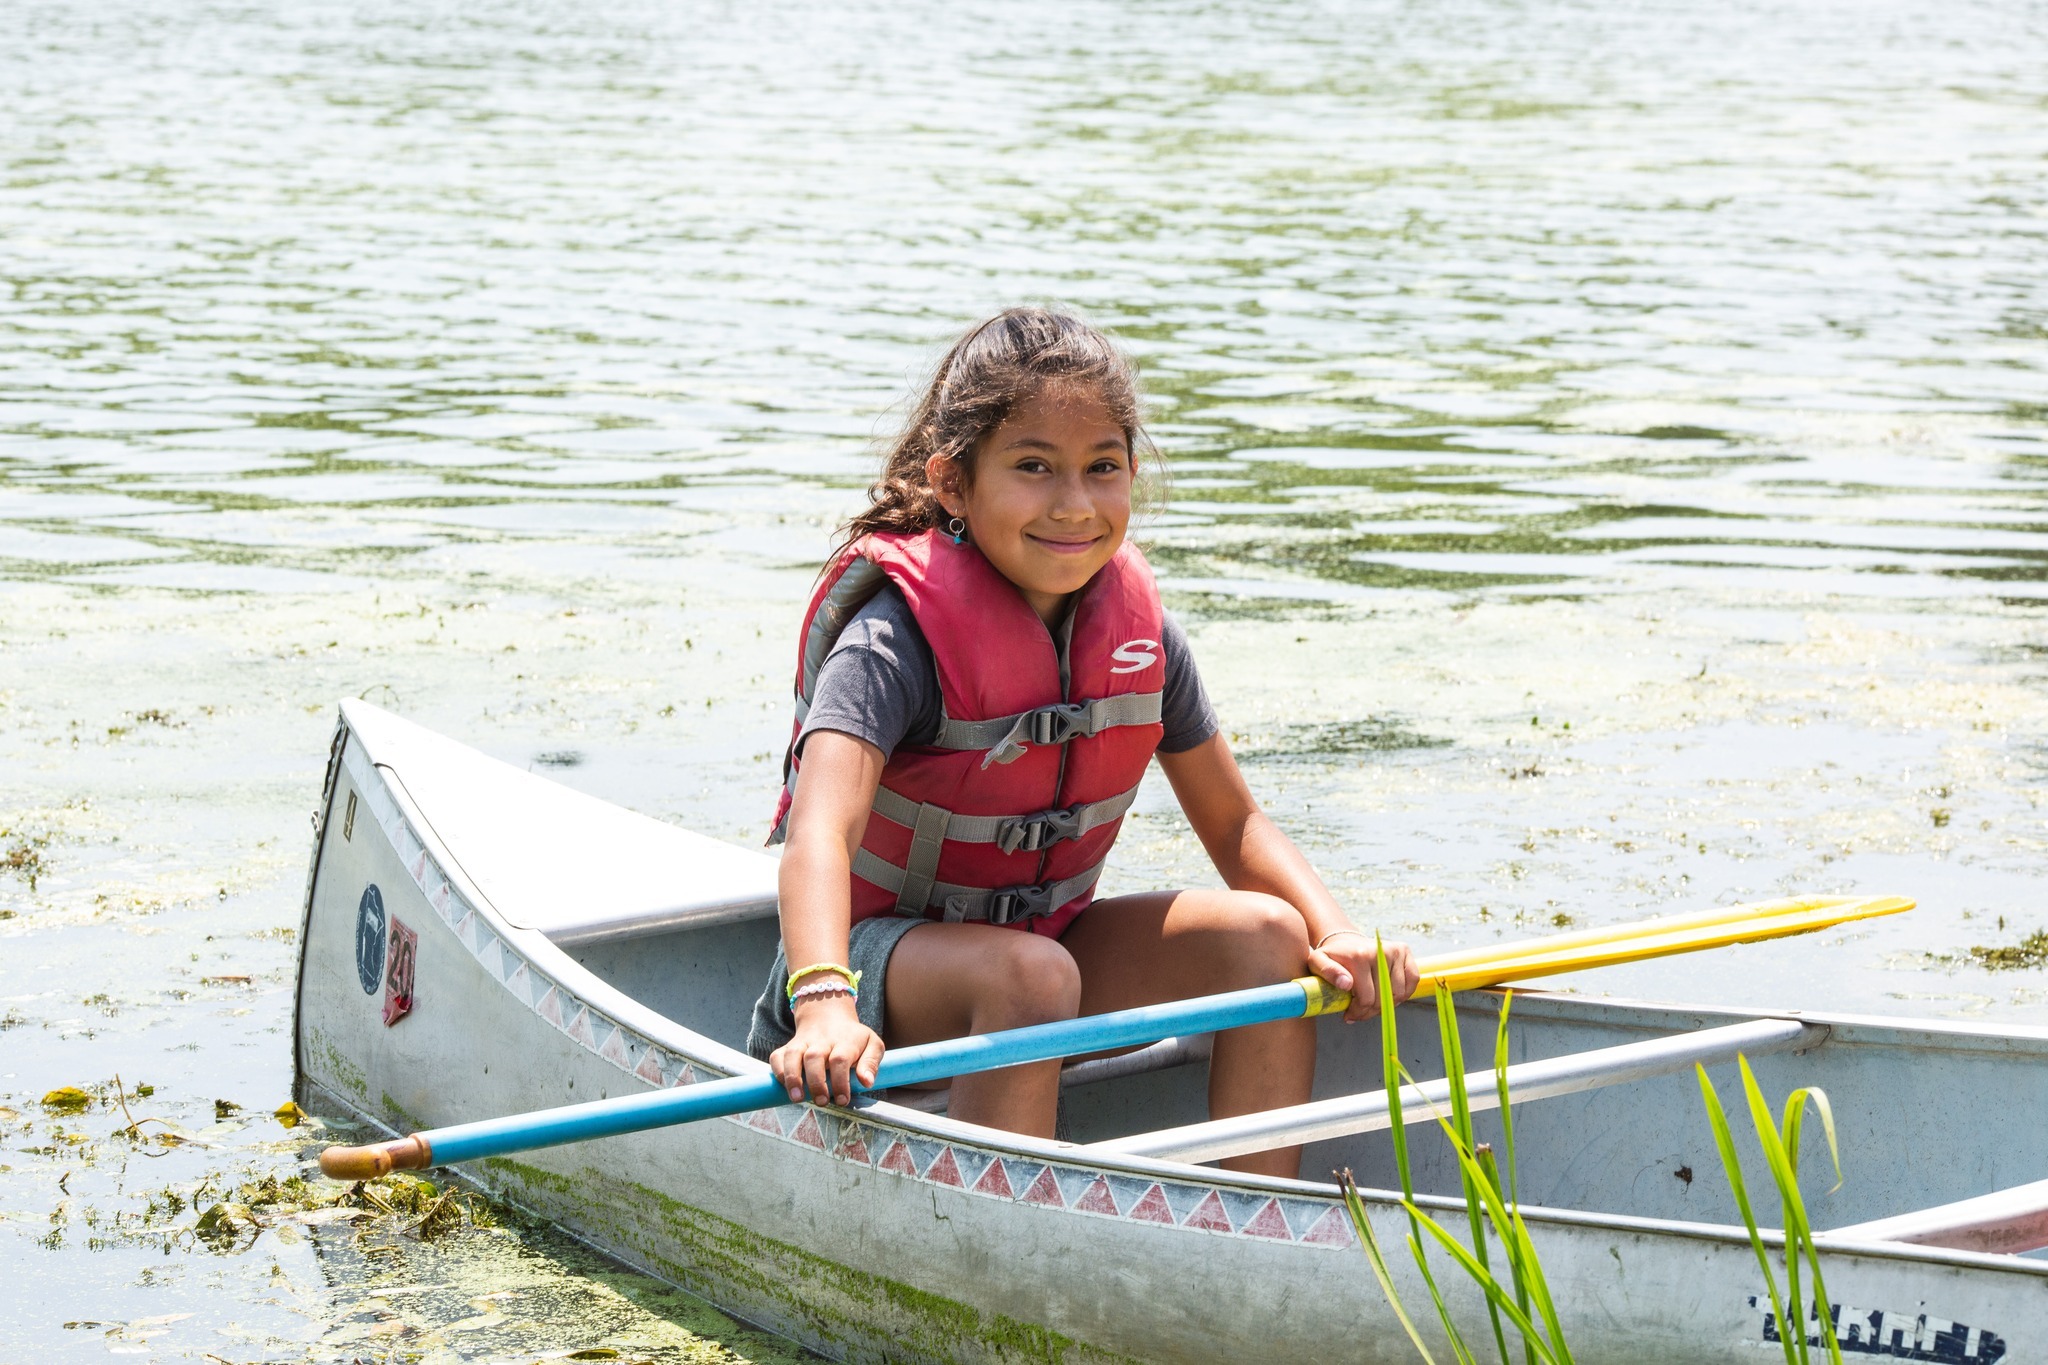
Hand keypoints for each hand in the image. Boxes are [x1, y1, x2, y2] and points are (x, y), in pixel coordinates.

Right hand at [769, 994, 884, 1105]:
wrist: (828, 1016)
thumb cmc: (853, 1038)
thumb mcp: (872, 1044)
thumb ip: (871, 1062)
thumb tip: (867, 1082)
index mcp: (845, 1041)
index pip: (840, 1059)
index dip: (840, 1081)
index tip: (842, 1100)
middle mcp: (822, 1041)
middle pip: (814, 1057)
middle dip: (816, 1082)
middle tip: (821, 1101)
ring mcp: (803, 1042)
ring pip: (793, 1055)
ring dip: (792, 1077)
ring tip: (797, 1098)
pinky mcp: (789, 1046)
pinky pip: (778, 1056)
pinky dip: (778, 1071)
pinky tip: (784, 1086)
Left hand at [1309, 932, 1419, 1022]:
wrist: (1345, 941)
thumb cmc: (1332, 957)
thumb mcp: (1318, 962)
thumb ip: (1327, 972)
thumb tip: (1346, 984)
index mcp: (1359, 956)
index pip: (1366, 998)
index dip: (1358, 1013)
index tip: (1349, 1015)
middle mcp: (1380, 951)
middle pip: (1383, 998)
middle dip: (1371, 1012)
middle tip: (1360, 1013)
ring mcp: (1394, 950)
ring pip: (1399, 993)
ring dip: (1387, 1005)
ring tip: (1372, 1003)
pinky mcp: (1404, 951)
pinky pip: (1412, 981)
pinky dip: (1403, 993)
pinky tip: (1388, 995)